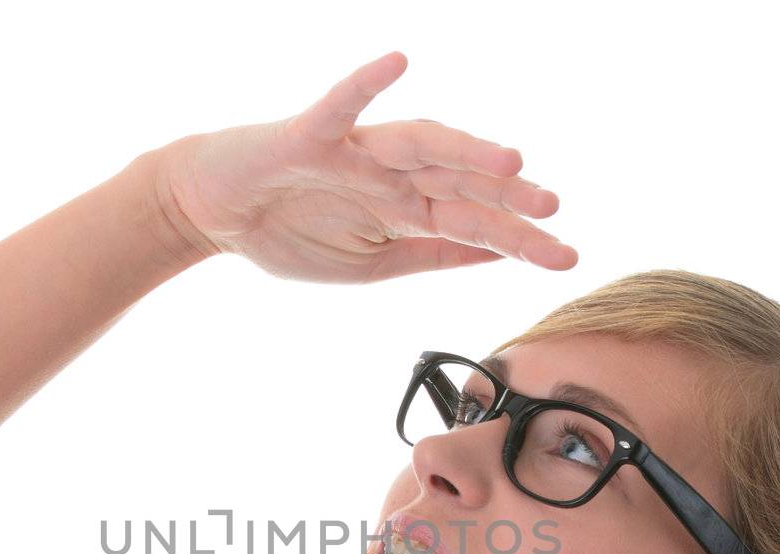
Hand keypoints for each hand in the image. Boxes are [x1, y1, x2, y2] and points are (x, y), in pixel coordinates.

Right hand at [150, 51, 577, 283]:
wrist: (213, 215)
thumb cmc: (287, 232)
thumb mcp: (372, 264)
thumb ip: (431, 254)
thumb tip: (493, 255)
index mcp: (406, 209)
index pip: (474, 223)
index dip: (520, 240)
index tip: (566, 257)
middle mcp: (391, 175)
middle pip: (461, 183)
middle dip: (507, 198)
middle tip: (555, 209)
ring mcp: (354, 153)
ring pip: (420, 144)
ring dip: (465, 150)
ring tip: (509, 160)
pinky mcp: (307, 136)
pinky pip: (340, 105)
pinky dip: (366, 84)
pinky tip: (397, 62)